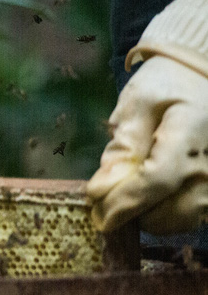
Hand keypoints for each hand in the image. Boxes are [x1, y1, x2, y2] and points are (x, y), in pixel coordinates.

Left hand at [87, 56, 207, 233]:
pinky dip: (170, 214)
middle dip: (134, 214)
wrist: (206, 75)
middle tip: (107, 203)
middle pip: (172, 211)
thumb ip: (122, 146)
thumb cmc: (169, 84)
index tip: (96, 212)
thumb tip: (101, 190)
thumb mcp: (137, 104)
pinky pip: (197, 214)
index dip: (123, 202)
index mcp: (192, 132)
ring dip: (152, 217)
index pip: (157, 181)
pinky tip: (152, 198)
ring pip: (185, 219)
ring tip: (129, 196)